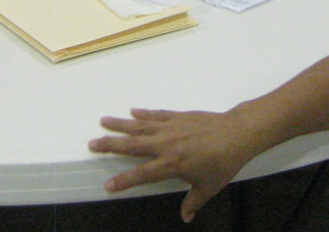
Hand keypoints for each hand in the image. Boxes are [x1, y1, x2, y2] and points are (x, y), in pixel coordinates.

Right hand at [89, 108, 252, 222]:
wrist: (237, 133)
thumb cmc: (223, 163)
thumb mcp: (208, 188)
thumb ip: (193, 202)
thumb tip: (185, 217)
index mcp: (171, 164)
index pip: (142, 174)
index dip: (124, 181)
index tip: (107, 186)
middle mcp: (166, 144)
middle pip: (133, 145)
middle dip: (111, 145)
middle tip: (91, 143)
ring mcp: (171, 127)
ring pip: (140, 125)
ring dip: (120, 124)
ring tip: (102, 121)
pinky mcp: (179, 116)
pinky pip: (157, 114)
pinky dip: (144, 113)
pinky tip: (132, 111)